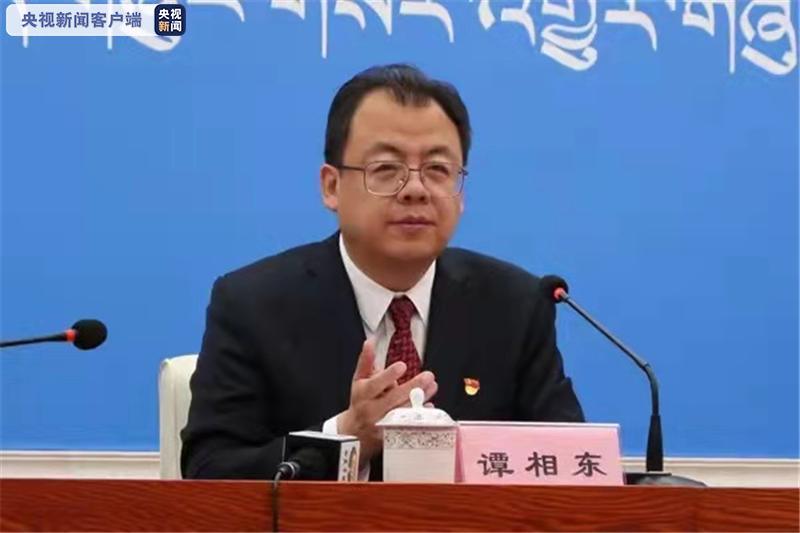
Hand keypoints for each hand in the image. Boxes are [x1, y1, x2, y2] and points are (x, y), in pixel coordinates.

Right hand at [338, 339, 436, 467]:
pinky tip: (429, 405)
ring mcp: (382, 424)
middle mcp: (372, 410)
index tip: (402, 365)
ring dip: (421, 399)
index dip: (388, 375)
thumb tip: (370, 342)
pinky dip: (419, 415)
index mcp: (363, 394)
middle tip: (428, 376)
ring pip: (403, 412)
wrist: (354, 432)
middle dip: (412, 387)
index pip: (375, 384)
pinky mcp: (391, 435)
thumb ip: (366, 361)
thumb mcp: (359, 380)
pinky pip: (408, 425)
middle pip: (394, 399)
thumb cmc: (360, 401)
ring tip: (432, 386)